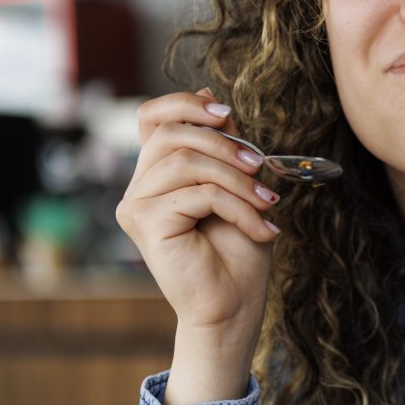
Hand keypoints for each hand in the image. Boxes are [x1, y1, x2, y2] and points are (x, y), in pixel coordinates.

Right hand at [116, 89, 279, 401]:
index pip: (153, 117)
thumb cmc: (237, 253)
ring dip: (240, 182)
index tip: (228, 116)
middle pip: (173, 134)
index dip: (186, 105)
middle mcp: (138, 188)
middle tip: (262, 169)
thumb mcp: (237, 187)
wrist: (234, 307)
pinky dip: (239, 208)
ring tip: (268, 205)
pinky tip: (262, 229)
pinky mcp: (147, 223)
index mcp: (156, 175)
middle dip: (226, 145)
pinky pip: (200, 194)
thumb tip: (212, 97)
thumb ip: (222, 146)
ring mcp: (137, 206)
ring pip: (190, 163)